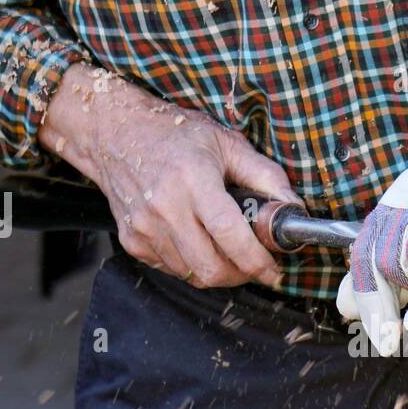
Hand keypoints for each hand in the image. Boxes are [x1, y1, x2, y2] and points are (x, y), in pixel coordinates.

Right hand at [39, 63, 299, 286]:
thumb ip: (266, 177)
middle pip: (211, 269)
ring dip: (219, 272)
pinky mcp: (132, 241)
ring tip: (228, 250)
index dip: (258, 261)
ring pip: (193, 275)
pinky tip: (198, 242)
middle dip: (242, 274)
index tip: (274, 270)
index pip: (230, 235)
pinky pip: (172, 270)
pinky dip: (192, 265)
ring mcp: (144, 228)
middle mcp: (165, 207)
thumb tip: (293, 210)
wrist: (114, 133)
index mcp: (193, 179)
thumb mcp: (227, 143)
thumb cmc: (175, 135)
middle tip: (255, 263)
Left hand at [338, 102, 407, 355]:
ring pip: (406, 261)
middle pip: (379, 256)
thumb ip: (388, 264)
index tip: (352, 317)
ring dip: (403, 301)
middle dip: (375, 305)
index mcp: (406, 192)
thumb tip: (344, 306)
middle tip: (382, 339)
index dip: (357, 287)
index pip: (366, 243)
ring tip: (407, 328)